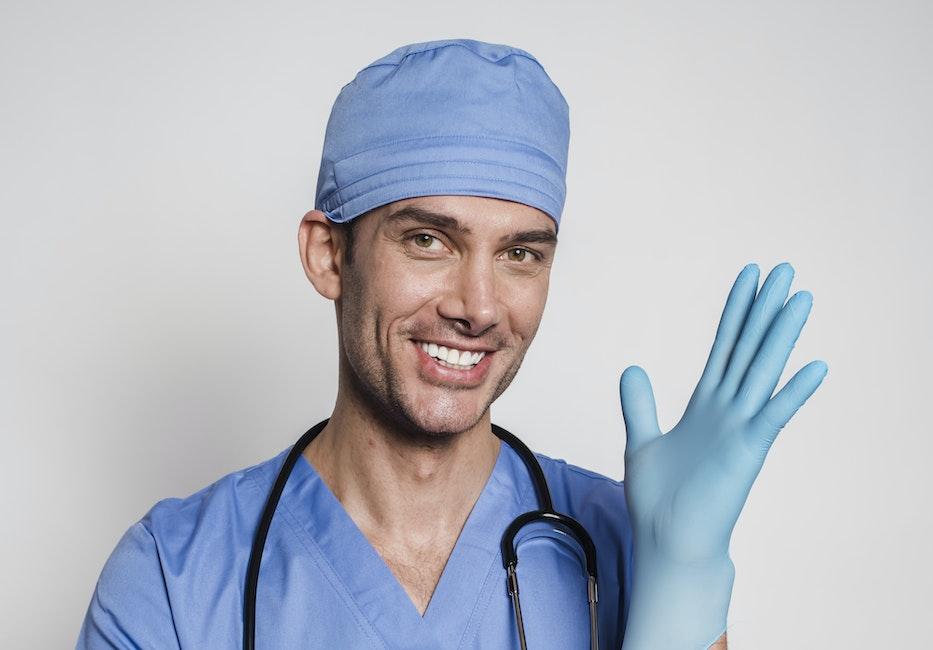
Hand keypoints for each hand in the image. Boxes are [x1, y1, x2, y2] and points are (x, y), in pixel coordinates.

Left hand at [618, 262, 827, 648]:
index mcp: (706, 406)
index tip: (750, 278)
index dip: (736, 312)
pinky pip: (773, 417)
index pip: (725, 347)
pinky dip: (793, 394)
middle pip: (749, 349)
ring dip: (783, 337)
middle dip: (765, 310)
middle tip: (786, 270)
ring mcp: (740, 430)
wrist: (668, 542)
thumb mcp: (643, 440)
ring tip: (803, 299)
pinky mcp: (746, 453)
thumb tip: (632, 368)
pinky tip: (816, 367)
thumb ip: (641, 405)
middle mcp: (728, 411)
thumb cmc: (660, 499)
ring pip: (763, 372)